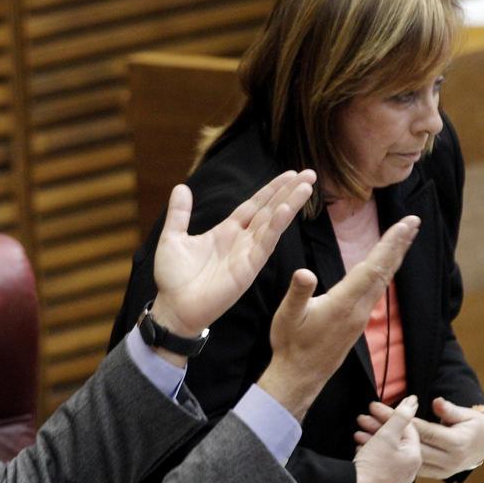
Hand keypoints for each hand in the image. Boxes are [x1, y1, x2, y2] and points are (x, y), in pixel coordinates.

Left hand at [150, 170, 314, 338]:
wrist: (173, 308)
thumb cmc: (173, 279)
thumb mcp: (173, 238)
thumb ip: (180, 213)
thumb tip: (181, 187)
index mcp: (227, 232)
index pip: (255, 205)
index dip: (272, 189)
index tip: (290, 174)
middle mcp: (242, 241)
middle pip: (270, 210)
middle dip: (289, 192)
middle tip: (310, 174)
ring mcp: (247, 254)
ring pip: (273, 223)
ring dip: (290, 204)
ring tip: (306, 186)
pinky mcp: (248, 269)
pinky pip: (265, 244)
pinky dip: (276, 226)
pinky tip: (286, 210)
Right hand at [257, 215, 419, 418]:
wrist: (300, 377)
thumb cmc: (291, 345)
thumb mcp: (287, 316)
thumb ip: (298, 293)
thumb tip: (304, 272)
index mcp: (343, 303)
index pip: (372, 268)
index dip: (389, 244)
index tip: (404, 225)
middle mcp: (358, 309)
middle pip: (385, 271)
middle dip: (399, 245)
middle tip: (414, 221)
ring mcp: (360, 317)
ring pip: (383, 281)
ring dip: (395, 257)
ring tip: (405, 237)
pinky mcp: (357, 322)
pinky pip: (377, 290)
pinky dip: (385, 271)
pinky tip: (386, 265)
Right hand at [351, 395, 420, 482]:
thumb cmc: (373, 465)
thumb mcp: (387, 435)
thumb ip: (400, 416)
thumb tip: (413, 401)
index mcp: (414, 457)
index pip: (407, 428)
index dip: (391, 414)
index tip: (375, 406)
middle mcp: (409, 469)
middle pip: (396, 439)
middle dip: (378, 425)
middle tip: (363, 417)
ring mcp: (396, 477)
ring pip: (385, 450)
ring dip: (371, 437)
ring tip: (357, 431)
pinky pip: (379, 461)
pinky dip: (369, 450)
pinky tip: (359, 446)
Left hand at [355, 397, 483, 479]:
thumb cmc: (474, 425)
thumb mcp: (466, 415)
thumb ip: (450, 410)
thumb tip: (437, 402)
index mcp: (456, 444)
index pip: (423, 431)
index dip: (402, 420)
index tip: (381, 410)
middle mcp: (448, 461)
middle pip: (410, 445)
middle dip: (386, 432)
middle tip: (364, 419)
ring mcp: (442, 471)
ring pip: (407, 458)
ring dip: (385, 447)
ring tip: (360, 434)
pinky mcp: (436, 475)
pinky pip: (411, 466)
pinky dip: (393, 459)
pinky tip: (374, 451)